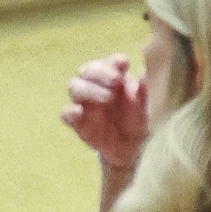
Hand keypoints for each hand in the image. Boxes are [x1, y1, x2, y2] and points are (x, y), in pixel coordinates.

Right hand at [64, 52, 149, 175]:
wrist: (128, 150)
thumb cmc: (136, 123)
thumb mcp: (144, 110)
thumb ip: (140, 96)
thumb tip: (139, 81)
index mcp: (112, 79)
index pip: (108, 64)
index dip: (113, 61)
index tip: (124, 62)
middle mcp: (95, 86)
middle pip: (87, 71)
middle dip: (100, 73)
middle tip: (116, 81)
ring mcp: (83, 103)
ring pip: (74, 87)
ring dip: (89, 89)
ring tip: (107, 98)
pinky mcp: (76, 121)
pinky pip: (66, 113)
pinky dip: (71, 111)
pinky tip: (80, 112)